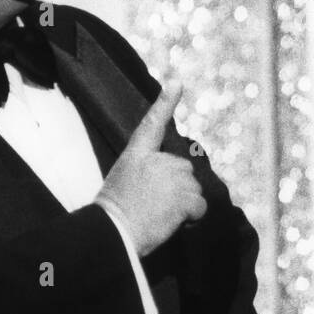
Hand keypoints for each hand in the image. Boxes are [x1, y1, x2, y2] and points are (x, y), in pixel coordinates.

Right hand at [96, 81, 205, 257]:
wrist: (113, 231)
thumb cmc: (115, 214)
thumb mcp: (124, 184)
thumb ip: (148, 177)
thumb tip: (169, 188)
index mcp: (136, 155)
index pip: (152, 124)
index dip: (165, 102)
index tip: (177, 82)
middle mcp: (157, 160)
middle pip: (184, 170)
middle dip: (178, 188)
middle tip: (155, 206)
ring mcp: (172, 176)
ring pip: (193, 189)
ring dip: (183, 205)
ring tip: (159, 215)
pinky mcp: (183, 194)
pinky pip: (200, 206)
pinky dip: (192, 217)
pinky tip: (174, 222)